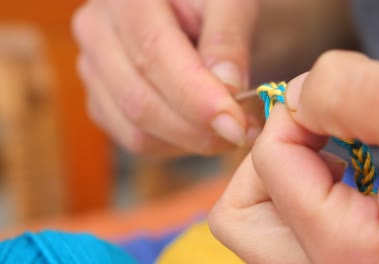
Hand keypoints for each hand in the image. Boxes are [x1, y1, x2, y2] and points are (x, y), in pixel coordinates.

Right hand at [72, 0, 259, 157]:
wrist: (188, 13)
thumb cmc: (211, 4)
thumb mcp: (229, 4)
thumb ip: (228, 41)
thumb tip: (228, 89)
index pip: (155, 54)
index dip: (197, 98)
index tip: (236, 126)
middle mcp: (97, 32)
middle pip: (140, 101)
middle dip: (197, 130)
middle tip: (243, 135)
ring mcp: (94, 71)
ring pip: (135, 130)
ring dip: (189, 143)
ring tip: (230, 132)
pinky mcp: (102, 101)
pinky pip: (135, 139)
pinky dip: (175, 145)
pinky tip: (204, 132)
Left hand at [209, 51, 378, 262]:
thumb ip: (357, 94)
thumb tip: (296, 99)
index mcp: (347, 256)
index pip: (268, 162)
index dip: (297, 117)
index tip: (339, 109)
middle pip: (238, 217)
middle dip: (271, 163)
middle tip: (322, 145)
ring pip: (255, 230)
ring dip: (283, 184)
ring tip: (339, 169)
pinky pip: (282, 237)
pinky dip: (299, 201)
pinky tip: (346, 189)